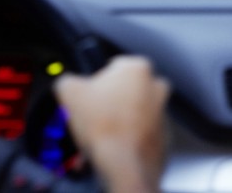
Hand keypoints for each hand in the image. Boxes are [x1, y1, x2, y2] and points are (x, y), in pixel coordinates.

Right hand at [53, 56, 169, 192]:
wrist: (124, 164)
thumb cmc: (103, 126)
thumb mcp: (69, 91)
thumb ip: (68, 79)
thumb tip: (67, 83)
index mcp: (136, 67)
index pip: (112, 66)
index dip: (96, 82)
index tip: (88, 95)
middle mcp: (156, 86)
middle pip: (125, 89)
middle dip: (110, 100)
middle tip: (93, 114)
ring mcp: (163, 111)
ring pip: (135, 111)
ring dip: (120, 119)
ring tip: (101, 133)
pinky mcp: (164, 135)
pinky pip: (142, 132)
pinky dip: (129, 137)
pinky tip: (113, 145)